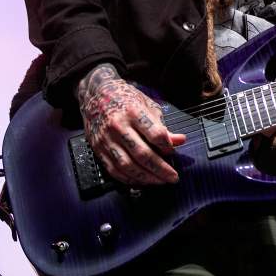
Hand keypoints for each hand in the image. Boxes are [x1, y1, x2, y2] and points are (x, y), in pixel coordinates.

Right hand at [76, 63, 185, 185]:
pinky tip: (141, 181)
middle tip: (173, 177)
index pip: (155, 134)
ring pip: (127, 165)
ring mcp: (106, 139)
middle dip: (160, 168)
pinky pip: (113, 170)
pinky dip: (128, 179)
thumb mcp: (147, 105)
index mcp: (134, 112)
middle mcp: (119, 126)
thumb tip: (180, 141)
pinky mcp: (98, 149)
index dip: (167, 146)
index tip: (173, 152)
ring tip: (160, 181)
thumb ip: (162, 126)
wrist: (96, 94)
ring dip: (146, 178)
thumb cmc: (126, 98)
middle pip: (142, 153)